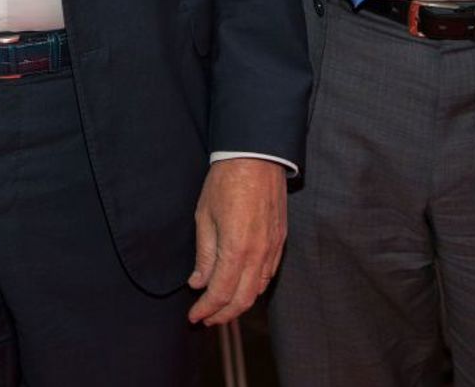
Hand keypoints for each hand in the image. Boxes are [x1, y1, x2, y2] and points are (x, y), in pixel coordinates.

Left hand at [186, 157, 286, 325]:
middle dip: (222, 315)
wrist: (256, 155)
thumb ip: (204, 254)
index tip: (194, 317)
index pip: (221, 293)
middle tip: (206, 319)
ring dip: (239, 304)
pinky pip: (268, 274)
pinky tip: (241, 287)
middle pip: (242, 300)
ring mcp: (273, 248)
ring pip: (258, 290)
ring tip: (220, 307)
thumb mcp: (204, 216)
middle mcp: (259, 253)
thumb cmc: (226, 181)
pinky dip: (254, 288)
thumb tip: (198, 282)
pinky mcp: (280, 240)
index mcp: (237, 248)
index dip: (206, 309)